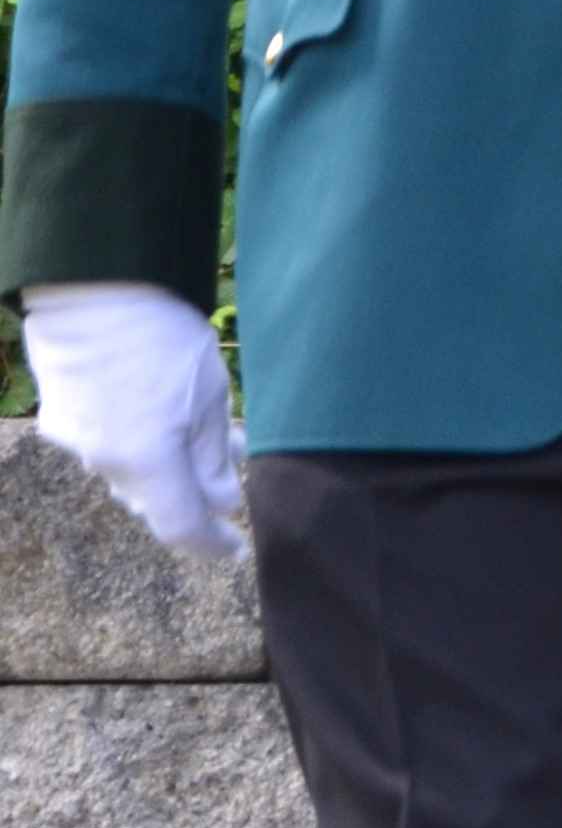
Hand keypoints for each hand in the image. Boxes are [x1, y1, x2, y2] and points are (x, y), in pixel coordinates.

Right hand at [22, 281, 246, 559]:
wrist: (91, 282)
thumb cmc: (161, 331)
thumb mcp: (210, 393)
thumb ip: (215, 456)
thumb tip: (224, 501)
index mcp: (147, 463)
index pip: (182, 528)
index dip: (212, 544)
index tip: (237, 545)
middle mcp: (105, 462)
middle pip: (155, 500)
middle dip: (195, 493)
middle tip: (232, 472)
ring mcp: (76, 440)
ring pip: (129, 471)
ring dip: (167, 464)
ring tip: (208, 435)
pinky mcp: (58, 416)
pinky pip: (103, 443)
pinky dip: (135, 440)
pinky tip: (158, 413)